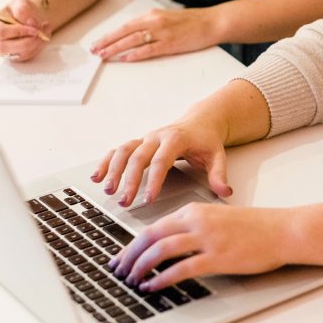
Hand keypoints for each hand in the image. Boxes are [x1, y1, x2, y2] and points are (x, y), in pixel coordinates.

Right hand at [0, 0, 50, 61]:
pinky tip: (42, 37)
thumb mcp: (21, 2)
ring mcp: (1, 51)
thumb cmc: (21, 9)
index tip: (34, 29)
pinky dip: (38, 47)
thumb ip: (22, 10)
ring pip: (17, 54)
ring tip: (44, 31)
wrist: (29, 18)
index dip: (18, 31)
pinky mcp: (13, 57)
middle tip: (40, 33)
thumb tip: (29, 22)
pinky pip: (26, 56)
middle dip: (26, 42)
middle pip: (3, 47)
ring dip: (35, 44)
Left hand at [90, 7, 221, 61]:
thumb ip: (150, 25)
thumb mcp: (166, 18)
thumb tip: (134, 36)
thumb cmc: (191, 22)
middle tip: (94, 51)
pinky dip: (134, 55)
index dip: (109, 35)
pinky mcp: (170, 43)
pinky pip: (148, 50)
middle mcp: (153, 21)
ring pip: (132, 41)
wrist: (211, 22)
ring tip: (104, 56)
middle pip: (124, 32)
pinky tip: (124, 59)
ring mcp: (161, 32)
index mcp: (151, 15)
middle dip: (107, 42)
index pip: (125, 26)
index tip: (98, 42)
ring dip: (116, 49)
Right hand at [91, 111, 232, 207]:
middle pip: (138, 157)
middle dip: (129, 180)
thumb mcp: (217, 156)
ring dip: (113, 170)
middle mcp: (157, 136)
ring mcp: (146, 138)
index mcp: (176, 139)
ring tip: (108, 190)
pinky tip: (97, 177)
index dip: (154, 180)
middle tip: (125, 201)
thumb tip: (225, 193)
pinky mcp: (139, 142)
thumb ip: (219, 175)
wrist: (202, 121)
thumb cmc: (207, 140)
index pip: (162, 161)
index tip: (148, 199)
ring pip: (124, 151)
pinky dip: (107, 162)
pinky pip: (119, 151)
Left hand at [108, 202, 290, 290]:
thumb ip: (194, 227)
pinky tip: (154, 286)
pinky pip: (181, 268)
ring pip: (161, 250)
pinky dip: (162, 278)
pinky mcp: (217, 257)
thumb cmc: (256, 227)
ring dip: (141, 266)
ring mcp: (207, 238)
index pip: (155, 226)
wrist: (283, 230)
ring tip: (132, 279)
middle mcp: (197, 221)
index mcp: (195, 210)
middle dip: (129, 254)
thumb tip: (171, 245)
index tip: (123, 256)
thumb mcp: (219, 219)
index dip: (134, 243)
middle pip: (151, 236)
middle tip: (119, 269)